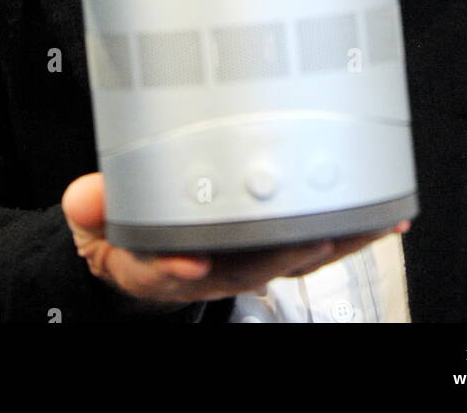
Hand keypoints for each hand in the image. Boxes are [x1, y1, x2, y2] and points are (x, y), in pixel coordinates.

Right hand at [62, 172, 410, 308]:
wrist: (148, 255)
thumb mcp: (98, 222)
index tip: (189, 260)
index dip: (180, 266)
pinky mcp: (276, 247)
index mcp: (165, 263)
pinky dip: (351, 233)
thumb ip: (93, 209)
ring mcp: (249, 260)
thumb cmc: (130, 232)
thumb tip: (83, 198)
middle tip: (310, 239)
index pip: (172, 269)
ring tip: (371, 224)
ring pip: (296, 259)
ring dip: (335, 244)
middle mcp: (214, 269)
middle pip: (249, 268)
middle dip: (282, 255)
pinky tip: (383, 217)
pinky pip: (317, 244)